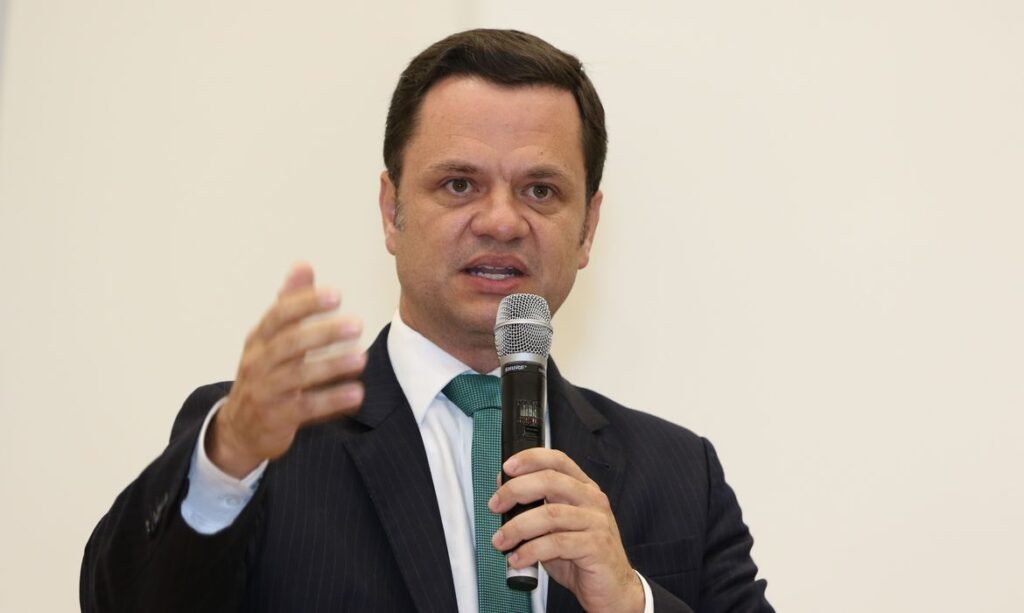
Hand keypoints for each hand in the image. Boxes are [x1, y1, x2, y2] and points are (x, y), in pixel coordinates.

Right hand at [207, 263, 366, 477]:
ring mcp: (265, 391)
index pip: (279, 315)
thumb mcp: (271, 338)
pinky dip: (331, 400)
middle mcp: (258, 362)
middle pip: (289, 344)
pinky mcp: (277, 418)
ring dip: (331, 366)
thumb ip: (290, 303)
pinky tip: (357, 393)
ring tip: (362, 358)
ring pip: (297, 376)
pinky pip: (305, 408)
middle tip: (357, 325)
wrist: (239, 427)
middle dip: (323, 333)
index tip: (336, 294)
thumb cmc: (263, 373)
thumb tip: (303, 265)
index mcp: (259, 338)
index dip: (306, 303)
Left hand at [488, 449, 644, 612]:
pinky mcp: (596, 547)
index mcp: (584, 488)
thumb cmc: (582, 556)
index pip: (557, 460)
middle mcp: (592, 500)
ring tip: (501, 540)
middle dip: (516, 491)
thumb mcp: (556, 527)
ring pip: (551, 514)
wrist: (612, 589)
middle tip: (495, 505)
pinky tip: (518, 559)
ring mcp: (596, 522)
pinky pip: (557, 543)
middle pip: (551, 481)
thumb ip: (536, 507)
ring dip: (517, 527)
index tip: (507, 468)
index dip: (530, 459)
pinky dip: (531, 550)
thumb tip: (505, 489)